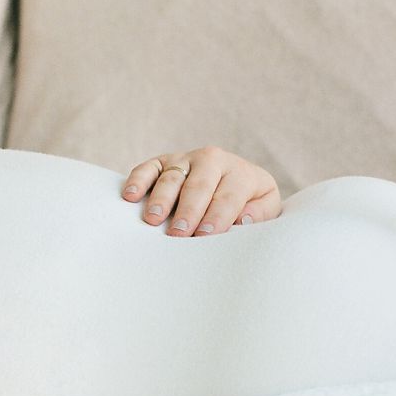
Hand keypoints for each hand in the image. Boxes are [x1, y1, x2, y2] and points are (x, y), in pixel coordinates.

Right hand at [121, 147, 281, 235]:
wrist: (234, 177)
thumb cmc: (249, 199)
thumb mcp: (265, 203)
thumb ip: (260, 212)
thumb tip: (244, 219)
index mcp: (240, 172)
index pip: (228, 196)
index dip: (217, 216)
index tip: (205, 235)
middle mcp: (212, 160)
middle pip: (198, 186)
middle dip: (188, 210)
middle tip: (179, 233)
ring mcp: (185, 159)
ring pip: (172, 177)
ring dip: (161, 198)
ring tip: (153, 218)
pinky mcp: (162, 161)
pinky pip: (147, 168)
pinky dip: (137, 180)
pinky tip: (130, 196)